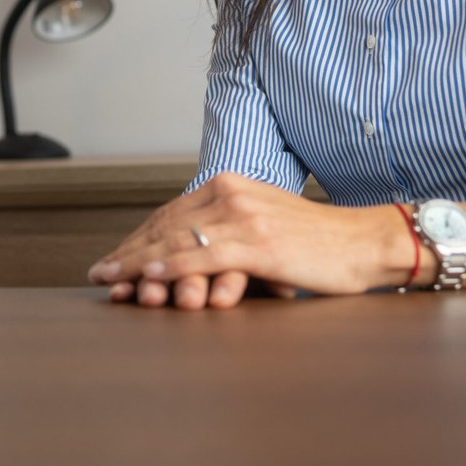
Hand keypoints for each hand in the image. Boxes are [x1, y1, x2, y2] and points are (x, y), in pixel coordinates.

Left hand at [87, 173, 411, 307]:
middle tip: (100, 273)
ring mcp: (243, 217)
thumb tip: (192, 256)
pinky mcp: (256, 243)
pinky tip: (147, 280)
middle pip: (165, 226)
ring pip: (175, 241)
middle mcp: (230, 193)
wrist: (365, 242)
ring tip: (112, 281)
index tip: (114, 259)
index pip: (170, 213)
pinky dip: (168, 269)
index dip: (138, 238)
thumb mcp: (265, 223)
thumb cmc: (319, 242)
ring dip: (138, 265)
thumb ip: (228, 229)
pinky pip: (201, 256)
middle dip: (129, 253)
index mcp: (230, 184)